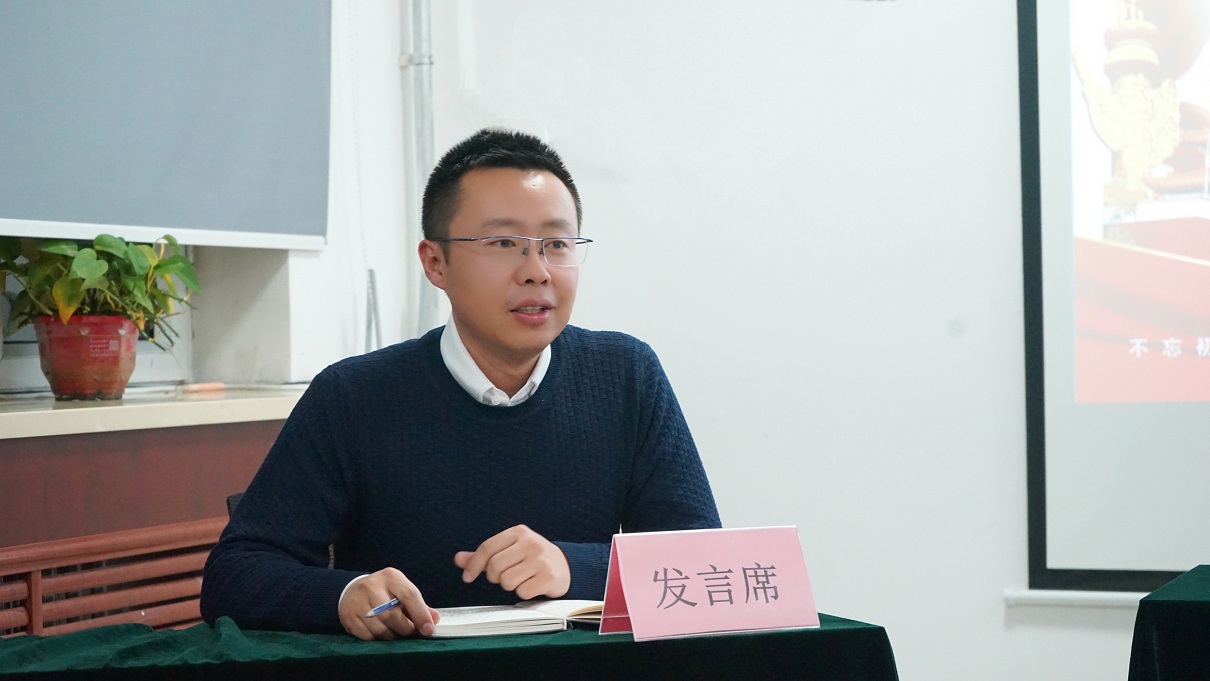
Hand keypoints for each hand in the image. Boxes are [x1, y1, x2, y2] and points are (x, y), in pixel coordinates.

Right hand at [337, 567, 440, 640]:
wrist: (352, 590)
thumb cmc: (384, 592)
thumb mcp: (401, 591)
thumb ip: (419, 605)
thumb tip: (434, 619)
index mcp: (391, 577)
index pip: (409, 595)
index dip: (420, 614)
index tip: (428, 629)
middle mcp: (372, 587)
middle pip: (392, 615)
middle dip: (405, 629)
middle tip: (410, 632)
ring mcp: (357, 602)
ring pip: (380, 629)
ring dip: (392, 636)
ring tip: (395, 631)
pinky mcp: (348, 616)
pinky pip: (367, 636)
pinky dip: (377, 639)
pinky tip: (379, 631)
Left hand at [454, 525, 570, 599]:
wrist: (565, 566)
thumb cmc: (531, 558)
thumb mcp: (509, 550)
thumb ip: (484, 555)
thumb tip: (458, 559)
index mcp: (518, 532)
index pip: (487, 548)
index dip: (473, 565)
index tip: (467, 577)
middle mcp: (530, 543)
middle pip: (495, 567)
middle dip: (495, 577)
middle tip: (506, 577)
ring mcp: (541, 560)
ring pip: (507, 581)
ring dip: (510, 586)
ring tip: (521, 579)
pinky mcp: (549, 577)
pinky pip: (522, 592)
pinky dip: (524, 593)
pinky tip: (532, 585)